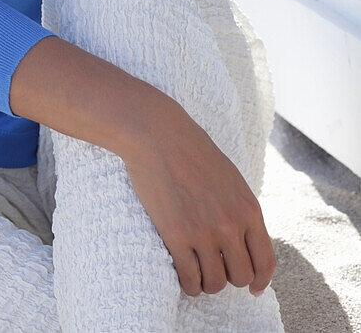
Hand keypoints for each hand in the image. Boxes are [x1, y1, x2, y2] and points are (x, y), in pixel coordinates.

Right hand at [121, 83, 276, 298]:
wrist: (159, 134)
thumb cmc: (192, 150)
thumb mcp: (231, 179)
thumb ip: (241, 209)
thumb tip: (245, 239)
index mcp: (248, 208)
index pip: (265, 261)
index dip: (261, 281)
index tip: (253, 289)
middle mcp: (230, 224)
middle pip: (241, 277)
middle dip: (229, 277)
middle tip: (215, 268)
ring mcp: (203, 232)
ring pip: (215, 283)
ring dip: (207, 284)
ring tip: (197, 273)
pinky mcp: (176, 235)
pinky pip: (189, 279)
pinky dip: (188, 285)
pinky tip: (183, 276)